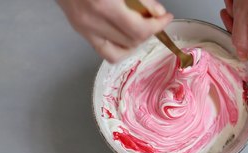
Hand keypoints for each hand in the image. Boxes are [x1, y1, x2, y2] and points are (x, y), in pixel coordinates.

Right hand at [57, 0, 172, 62]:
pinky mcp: (81, 31)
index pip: (140, 29)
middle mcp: (93, 20)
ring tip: (140, 27)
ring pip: (121, 50)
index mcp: (105, 5)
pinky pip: (105, 52)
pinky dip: (120, 49)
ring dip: (136, 41)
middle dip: (149, 31)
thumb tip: (157, 13)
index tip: (166, 18)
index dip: (158, 25)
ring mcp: (85, 29)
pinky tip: (126, 37)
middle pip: (132, 41)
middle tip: (154, 19)